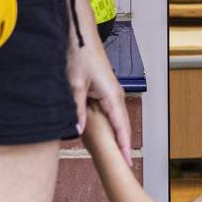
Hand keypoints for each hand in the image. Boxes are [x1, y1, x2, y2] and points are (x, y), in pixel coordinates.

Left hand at [69, 9, 132, 153]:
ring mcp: (112, 93)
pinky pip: (110, 112)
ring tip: (116, 155)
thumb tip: (79, 130)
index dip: (123, 147)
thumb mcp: (74, 85)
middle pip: (123, 126)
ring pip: (116, 120)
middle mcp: (116, 95)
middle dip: (123, 146)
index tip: (126, 163)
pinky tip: (105, 135)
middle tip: (123, 166)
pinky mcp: (105, 90)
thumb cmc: (80, 54)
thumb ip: (78, 109)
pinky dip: (110, 125)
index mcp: (112, 95)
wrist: (80, 35)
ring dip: (116, 136)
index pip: (122, 127)